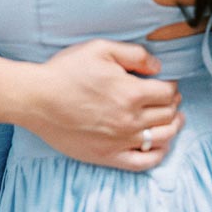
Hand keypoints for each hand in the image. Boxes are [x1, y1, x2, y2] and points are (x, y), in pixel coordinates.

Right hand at [25, 40, 183, 171]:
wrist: (37, 99)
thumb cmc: (65, 72)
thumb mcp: (100, 49)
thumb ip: (134, 54)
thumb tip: (158, 66)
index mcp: (131, 92)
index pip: (167, 92)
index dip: (171, 85)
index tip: (167, 83)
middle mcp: (130, 120)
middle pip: (168, 115)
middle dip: (173, 104)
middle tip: (171, 99)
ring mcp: (120, 141)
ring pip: (162, 138)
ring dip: (174, 128)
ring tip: (174, 120)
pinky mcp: (108, 156)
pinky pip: (144, 162)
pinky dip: (158, 155)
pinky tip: (160, 146)